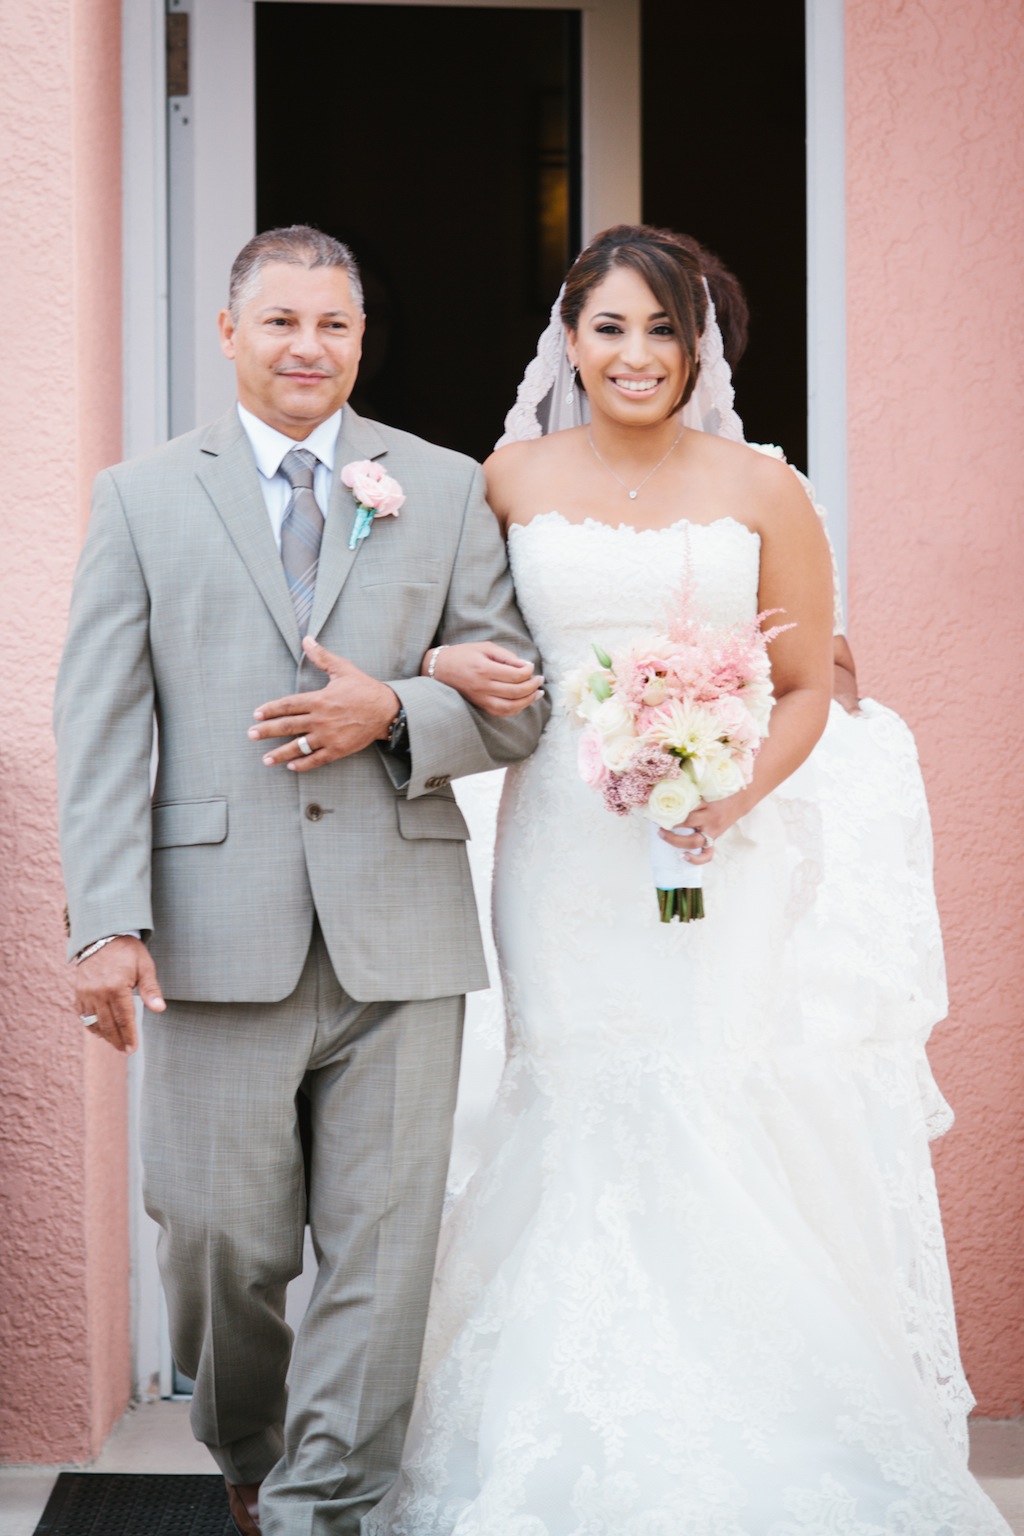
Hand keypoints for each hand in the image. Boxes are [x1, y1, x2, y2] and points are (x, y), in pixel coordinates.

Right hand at [75, 936, 164, 1053]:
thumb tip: (159, 1009)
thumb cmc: (128, 951)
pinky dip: (90, 1025)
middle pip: (108, 1024)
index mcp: (116, 987)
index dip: (129, 1035)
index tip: (132, 1048)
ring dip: (104, 1035)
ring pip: (94, 1022)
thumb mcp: (145, 966)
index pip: (124, 1018)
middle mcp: (98, 992)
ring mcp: (86, 992)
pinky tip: (99, 1031)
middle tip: (126, 1051)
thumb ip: (150, 989)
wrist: (103, 935)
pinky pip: (83, 1014)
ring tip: (115, 1044)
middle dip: (117, 1040)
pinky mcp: (78, 991)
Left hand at [249, 638, 398, 772]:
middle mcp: (320, 719)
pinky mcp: (339, 749)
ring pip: (299, 746)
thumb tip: (306, 639)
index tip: (257, 714)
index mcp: (319, 699)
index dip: (271, 709)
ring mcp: (329, 736)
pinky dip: (303, 764)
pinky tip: (291, 767)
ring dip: (280, 753)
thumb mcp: (343, 669)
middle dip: (267, 731)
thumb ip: (322, 657)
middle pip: (288, 726)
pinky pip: (317, 759)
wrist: (388, 710)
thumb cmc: (364, 688)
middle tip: (251, 735)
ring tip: (266, 759)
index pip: (288, 705)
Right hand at [424, 641, 543, 717]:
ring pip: (510, 707)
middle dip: (532, 686)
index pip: (515, 675)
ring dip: (527, 701)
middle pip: (516, 692)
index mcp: (484, 669)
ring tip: (537, 693)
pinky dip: (515, 709)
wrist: (439, 668)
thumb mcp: (484, 647)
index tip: (531, 667)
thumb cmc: (463, 654)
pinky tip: (523, 702)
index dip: (528, 672)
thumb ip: (506, 656)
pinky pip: (501, 713)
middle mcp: (483, 687)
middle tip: (540, 680)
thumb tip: (526, 666)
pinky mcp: (480, 705)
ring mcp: (481, 699)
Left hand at [658, 792, 749, 864]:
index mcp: (708, 803)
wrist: (741, 799)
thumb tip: (673, 779)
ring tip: (662, 834)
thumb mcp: (707, 785)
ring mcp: (713, 831)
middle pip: (687, 823)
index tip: (656, 808)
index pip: (686, 806)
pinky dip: (696, 859)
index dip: (670, 808)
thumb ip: (692, 785)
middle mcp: (710, 818)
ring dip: (675, 840)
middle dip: (670, 824)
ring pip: (694, 841)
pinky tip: (684, 857)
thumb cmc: (722, 790)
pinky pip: (707, 854)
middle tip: (657, 822)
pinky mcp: (715, 838)